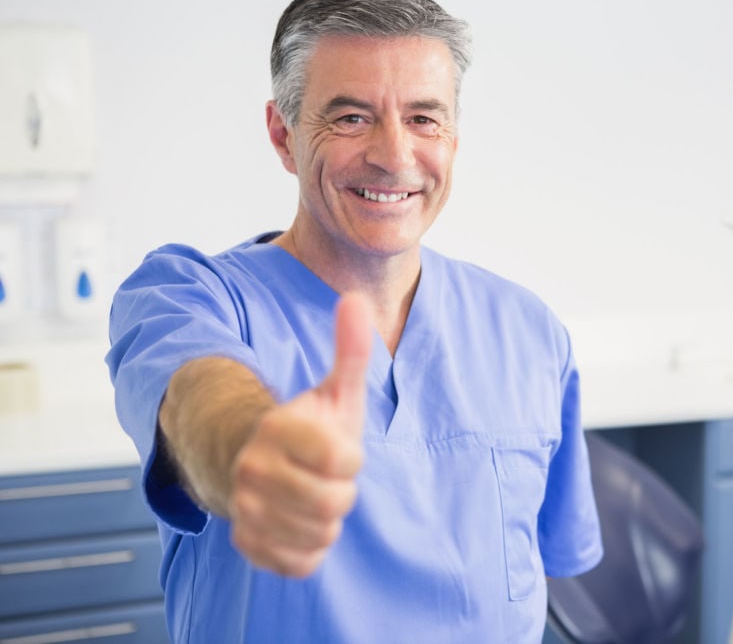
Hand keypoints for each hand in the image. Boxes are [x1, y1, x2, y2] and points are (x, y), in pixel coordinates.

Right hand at [228, 294, 371, 576]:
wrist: (256, 465)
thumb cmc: (308, 428)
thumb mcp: (333, 389)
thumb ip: (349, 349)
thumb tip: (357, 298)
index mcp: (277, 427)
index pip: (342, 459)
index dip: (350, 457)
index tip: (337, 449)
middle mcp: (252, 468)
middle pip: (333, 502)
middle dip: (342, 492)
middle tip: (327, 478)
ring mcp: (246, 508)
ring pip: (319, 533)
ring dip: (328, 520)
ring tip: (313, 496)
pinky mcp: (248, 543)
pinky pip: (300, 562)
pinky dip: (310, 548)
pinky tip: (300, 524)